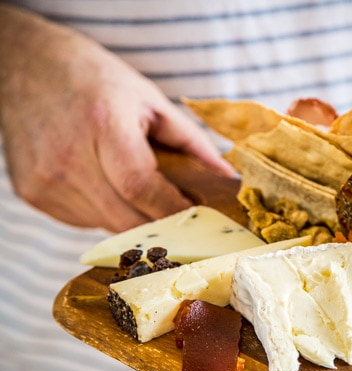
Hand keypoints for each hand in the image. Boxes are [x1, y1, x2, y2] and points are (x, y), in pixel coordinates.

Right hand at [0, 6, 234, 231]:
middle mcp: (69, 159)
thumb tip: (227, 177)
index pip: (143, 188)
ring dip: (134, 219)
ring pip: (107, 225)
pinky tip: (108, 186)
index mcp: (103, 126)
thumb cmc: (95, 79)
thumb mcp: (151, 100)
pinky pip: (84, 221)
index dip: (175, 210)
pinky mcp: (33, 194)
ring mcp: (46, 181)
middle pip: (127, 219)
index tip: (199, 217)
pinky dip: (106, 212)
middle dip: (161, 225)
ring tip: (142, 193)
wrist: (25, 66)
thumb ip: (192, 143)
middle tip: (183, 219)